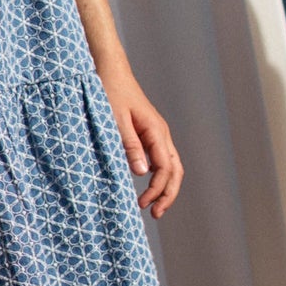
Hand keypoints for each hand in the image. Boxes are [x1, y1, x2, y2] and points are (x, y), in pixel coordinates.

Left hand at [99, 64, 182, 215]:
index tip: (143, 205)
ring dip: (165, 186)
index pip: (165, 168)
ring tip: (154, 206)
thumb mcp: (115, 120)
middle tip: (156, 214)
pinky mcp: (149, 133)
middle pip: (175, 170)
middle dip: (168, 194)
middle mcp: (161, 133)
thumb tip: (141, 173)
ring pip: (171, 165)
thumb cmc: (110, 92)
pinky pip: (161, 158)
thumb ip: (129, 145)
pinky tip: (147, 184)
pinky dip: (159, 175)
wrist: (110, 71)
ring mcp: (156, 133)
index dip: (157, 189)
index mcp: (155, 131)